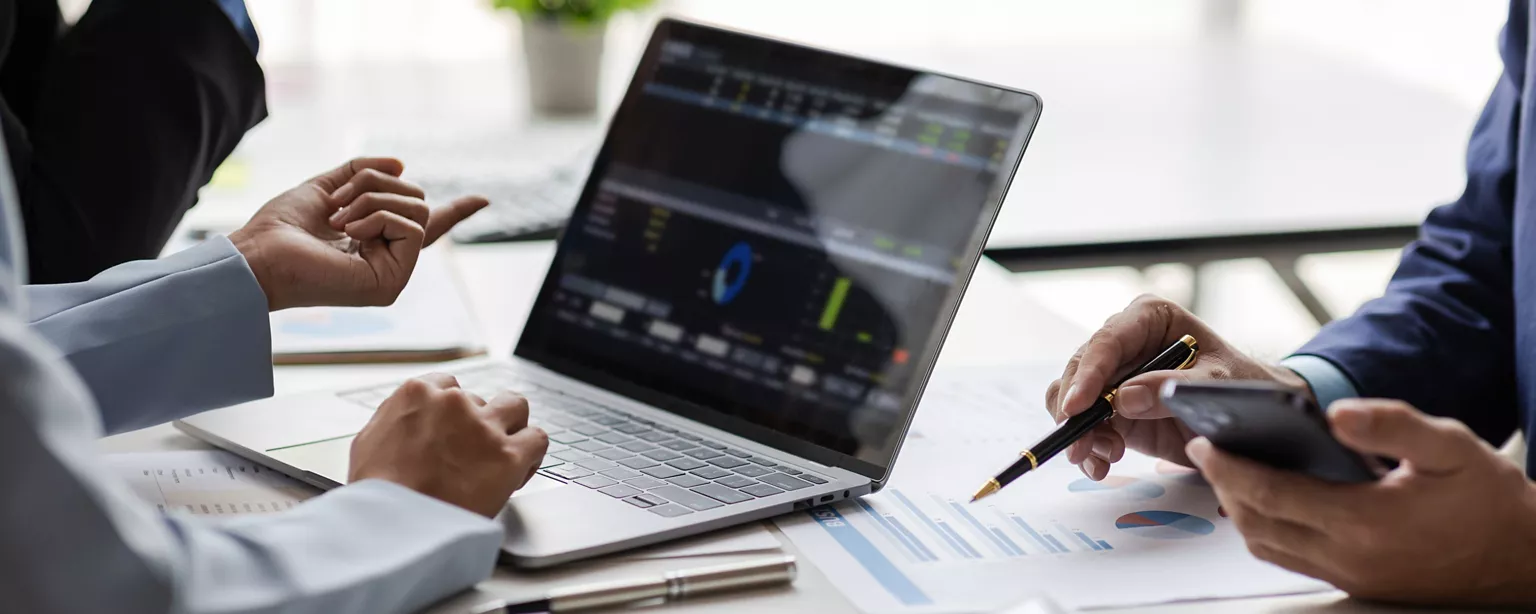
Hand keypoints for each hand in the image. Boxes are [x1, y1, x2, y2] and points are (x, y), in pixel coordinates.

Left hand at [228, 157, 487, 309]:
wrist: (259, 254)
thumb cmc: (281, 228)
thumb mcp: (325, 186)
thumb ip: (361, 171)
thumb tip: (403, 164)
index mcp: (374, 240)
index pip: (421, 223)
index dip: (455, 212)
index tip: (483, 200)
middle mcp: (389, 258)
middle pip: (418, 201)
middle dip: (376, 186)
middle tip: (337, 204)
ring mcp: (394, 272)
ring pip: (418, 209)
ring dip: (373, 200)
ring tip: (338, 219)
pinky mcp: (394, 282)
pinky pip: (412, 227)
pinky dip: (378, 217)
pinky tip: (349, 232)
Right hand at [349, 373, 548, 517]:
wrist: (395, 526)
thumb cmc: (377, 494)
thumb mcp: (368, 443)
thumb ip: (393, 421)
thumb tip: (404, 423)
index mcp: (417, 394)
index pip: (448, 386)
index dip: (454, 412)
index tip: (454, 431)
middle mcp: (454, 402)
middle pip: (481, 400)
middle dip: (479, 423)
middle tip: (473, 452)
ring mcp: (484, 427)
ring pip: (516, 407)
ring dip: (512, 426)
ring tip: (503, 451)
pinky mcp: (508, 454)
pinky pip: (537, 439)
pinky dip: (532, 454)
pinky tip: (519, 470)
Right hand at [1044, 295, 1309, 477]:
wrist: (1253, 415)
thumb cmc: (1240, 385)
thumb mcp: (1216, 384)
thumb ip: (1173, 388)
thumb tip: (1124, 398)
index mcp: (1149, 318)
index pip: (1108, 342)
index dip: (1087, 374)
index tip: (1077, 406)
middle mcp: (1124, 342)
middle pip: (1080, 371)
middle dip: (1076, 411)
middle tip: (1080, 445)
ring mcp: (1115, 376)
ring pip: (1073, 399)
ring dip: (1081, 432)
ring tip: (1099, 459)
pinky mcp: (1112, 407)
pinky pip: (1085, 424)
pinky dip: (1087, 447)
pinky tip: (1099, 464)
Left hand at [1185, 399, 1535, 605]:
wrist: (1522, 560)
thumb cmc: (1488, 499)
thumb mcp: (1450, 446)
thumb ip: (1391, 424)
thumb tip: (1333, 412)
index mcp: (1364, 521)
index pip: (1272, 494)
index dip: (1229, 467)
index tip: (1203, 440)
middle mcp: (1348, 556)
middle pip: (1257, 523)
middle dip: (1224, 484)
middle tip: (1204, 449)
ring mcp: (1349, 576)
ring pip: (1268, 547)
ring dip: (1240, 510)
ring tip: (1227, 470)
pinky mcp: (1355, 584)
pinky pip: (1291, 558)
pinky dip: (1267, 529)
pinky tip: (1266, 498)